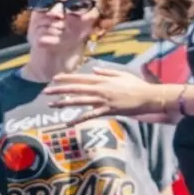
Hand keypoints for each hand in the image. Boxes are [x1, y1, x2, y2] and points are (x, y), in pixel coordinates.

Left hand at [43, 67, 168, 119]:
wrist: (148, 96)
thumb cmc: (136, 85)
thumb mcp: (121, 74)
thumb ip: (106, 72)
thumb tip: (93, 71)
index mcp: (102, 80)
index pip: (81, 78)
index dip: (67, 78)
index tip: (55, 78)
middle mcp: (100, 89)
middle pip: (76, 89)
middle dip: (59, 90)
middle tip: (45, 91)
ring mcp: (102, 100)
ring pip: (79, 101)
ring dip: (64, 103)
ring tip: (51, 105)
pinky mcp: (107, 110)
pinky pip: (89, 116)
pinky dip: (77, 119)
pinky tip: (67, 123)